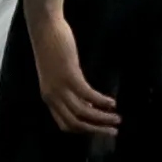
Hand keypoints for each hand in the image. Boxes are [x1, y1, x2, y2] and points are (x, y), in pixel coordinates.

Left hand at [30, 3, 119, 137]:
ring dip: (102, 119)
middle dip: (96, 130)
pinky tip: (112, 102)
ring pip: (83, 113)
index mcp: (49, 97)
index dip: (83, 130)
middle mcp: (52, 97)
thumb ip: (67, 87)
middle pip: (75, 123)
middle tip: (113, 132)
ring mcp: (60, 88)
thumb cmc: (51, 47)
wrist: (44, 29)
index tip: (98, 129)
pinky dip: (101, 101)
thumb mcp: (57, 73)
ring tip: (117, 119)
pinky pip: (88, 95)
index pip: (64, 124)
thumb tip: (86, 99)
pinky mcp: (69, 76)